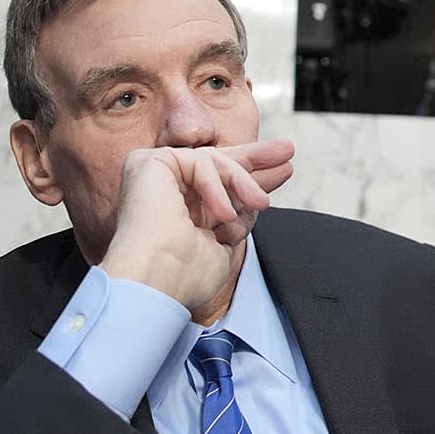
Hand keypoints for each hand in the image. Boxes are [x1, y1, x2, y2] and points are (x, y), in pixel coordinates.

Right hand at [99, 139, 295, 309]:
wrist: (157, 283)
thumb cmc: (186, 277)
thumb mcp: (227, 240)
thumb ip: (239, 213)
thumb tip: (259, 193)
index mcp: (180, 212)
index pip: (219, 186)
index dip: (251, 178)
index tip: (284, 170)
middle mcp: (164, 191)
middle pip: (215, 163)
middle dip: (254, 158)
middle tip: (287, 150)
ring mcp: (154, 176)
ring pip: (213, 162)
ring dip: (243, 182)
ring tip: (260, 203)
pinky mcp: (147, 163)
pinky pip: (198, 161)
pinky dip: (216, 185)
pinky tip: (224, 213)